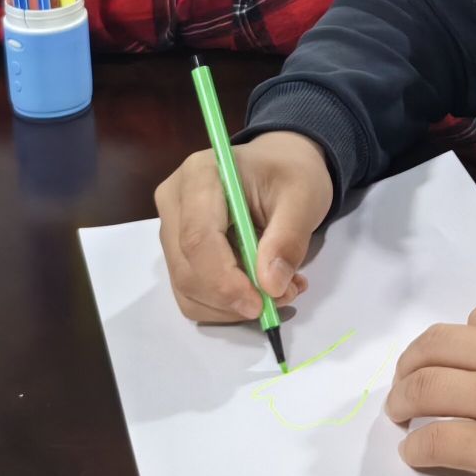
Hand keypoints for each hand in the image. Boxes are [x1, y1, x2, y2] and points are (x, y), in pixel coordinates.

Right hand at [156, 130, 331, 321]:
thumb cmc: (289, 174)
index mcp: (200, 175)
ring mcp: (171, 230)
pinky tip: (259, 288)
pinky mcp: (177, 255)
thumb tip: (271, 285)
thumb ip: (288, 239)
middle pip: (187, 269)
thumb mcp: (304, 198)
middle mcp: (174, 202)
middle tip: (284, 296)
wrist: (278, 169)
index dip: (225, 280)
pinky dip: (227, 306)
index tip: (262, 302)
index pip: (198, 238)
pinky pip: (192, 296)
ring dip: (233, 307)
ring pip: (187, 290)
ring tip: (280, 289)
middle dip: (234, 297)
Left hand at [386, 304, 475, 475]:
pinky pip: (436, 440)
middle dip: (412, 363)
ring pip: (425, 387)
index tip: (454, 360)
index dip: (459, 341)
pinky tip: (416, 454)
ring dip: (402, 399)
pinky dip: (417, 447)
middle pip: (438, 345)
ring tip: (398, 413)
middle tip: (405, 382)